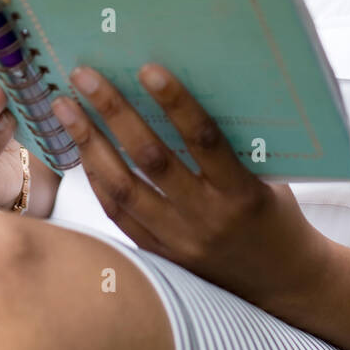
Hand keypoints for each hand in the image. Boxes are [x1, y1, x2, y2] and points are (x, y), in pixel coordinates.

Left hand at [51, 64, 330, 311]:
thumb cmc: (276, 215)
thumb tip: (188, 93)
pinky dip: (99, 181)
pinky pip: (120, 215)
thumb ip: (232, 144)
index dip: (176, 103)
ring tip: (66, 109)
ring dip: (90, 144)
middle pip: (151, 160)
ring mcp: (180, 241)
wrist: (283, 281)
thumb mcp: (267, 176)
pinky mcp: (163, 257)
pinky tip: (82, 152)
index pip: (203, 140)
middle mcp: (207, 218)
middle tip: (85, 76)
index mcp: (242, 193)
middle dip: (114, 113)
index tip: (147, 69)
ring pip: (124, 189)